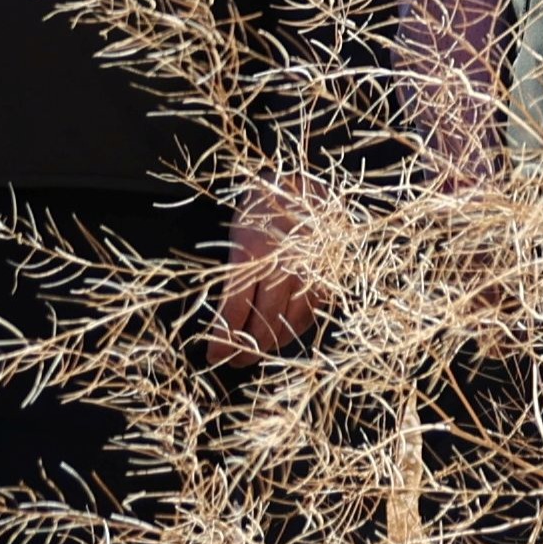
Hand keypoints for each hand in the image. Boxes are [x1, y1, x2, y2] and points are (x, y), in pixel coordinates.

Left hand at [217, 185, 330, 360]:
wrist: (304, 183)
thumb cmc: (261, 207)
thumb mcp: (237, 234)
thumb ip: (234, 276)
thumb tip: (226, 320)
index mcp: (251, 255)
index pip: (233, 313)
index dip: (222, 342)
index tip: (213, 356)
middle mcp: (282, 268)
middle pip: (262, 326)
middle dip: (244, 350)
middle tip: (233, 360)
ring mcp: (309, 274)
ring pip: (289, 326)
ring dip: (270, 346)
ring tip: (256, 352)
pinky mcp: (328, 277)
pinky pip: (311, 315)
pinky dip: (295, 329)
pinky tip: (282, 333)